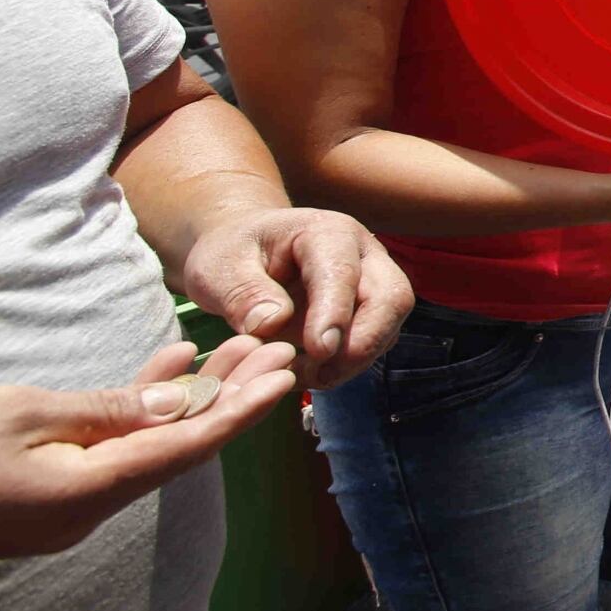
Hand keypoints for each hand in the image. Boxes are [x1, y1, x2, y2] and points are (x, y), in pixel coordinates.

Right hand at [0, 334, 297, 569]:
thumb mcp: (21, 415)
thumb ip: (101, 412)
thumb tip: (171, 406)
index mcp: (90, 492)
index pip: (186, 447)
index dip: (241, 410)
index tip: (285, 376)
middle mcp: (89, 509)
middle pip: (178, 447)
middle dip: (229, 397)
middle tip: (277, 350)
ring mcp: (67, 508)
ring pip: (149, 445)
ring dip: (189, 399)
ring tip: (236, 350)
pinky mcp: (46, 498)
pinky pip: (110, 451)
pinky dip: (139, 413)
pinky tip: (167, 369)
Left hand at [176, 207, 412, 388]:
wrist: (244, 252)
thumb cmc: (231, 254)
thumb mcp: (219, 268)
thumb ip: (242, 293)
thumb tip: (272, 324)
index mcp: (325, 232)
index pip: (344, 272)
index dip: (335, 313)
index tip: (318, 351)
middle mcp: (362, 254)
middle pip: (391, 297)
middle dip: (363, 343)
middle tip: (319, 373)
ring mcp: (371, 283)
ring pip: (389, 325)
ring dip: (354, 361)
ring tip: (305, 378)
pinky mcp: (368, 313)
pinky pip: (374, 343)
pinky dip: (347, 366)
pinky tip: (310, 375)